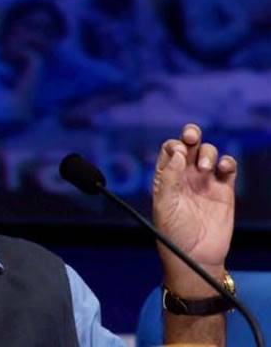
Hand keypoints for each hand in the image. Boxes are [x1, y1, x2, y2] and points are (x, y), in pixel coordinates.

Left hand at [153, 124, 235, 295]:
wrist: (195, 257)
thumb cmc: (173, 235)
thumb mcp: (164, 205)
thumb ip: (169, 178)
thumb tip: (178, 152)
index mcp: (166, 177)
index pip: (169, 150)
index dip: (174, 145)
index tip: (178, 154)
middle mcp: (184, 176)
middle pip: (189, 145)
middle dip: (191, 135)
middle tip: (192, 137)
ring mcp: (204, 181)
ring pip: (208, 153)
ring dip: (207, 152)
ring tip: (204, 169)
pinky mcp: (223, 190)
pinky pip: (227, 167)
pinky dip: (226, 162)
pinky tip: (221, 169)